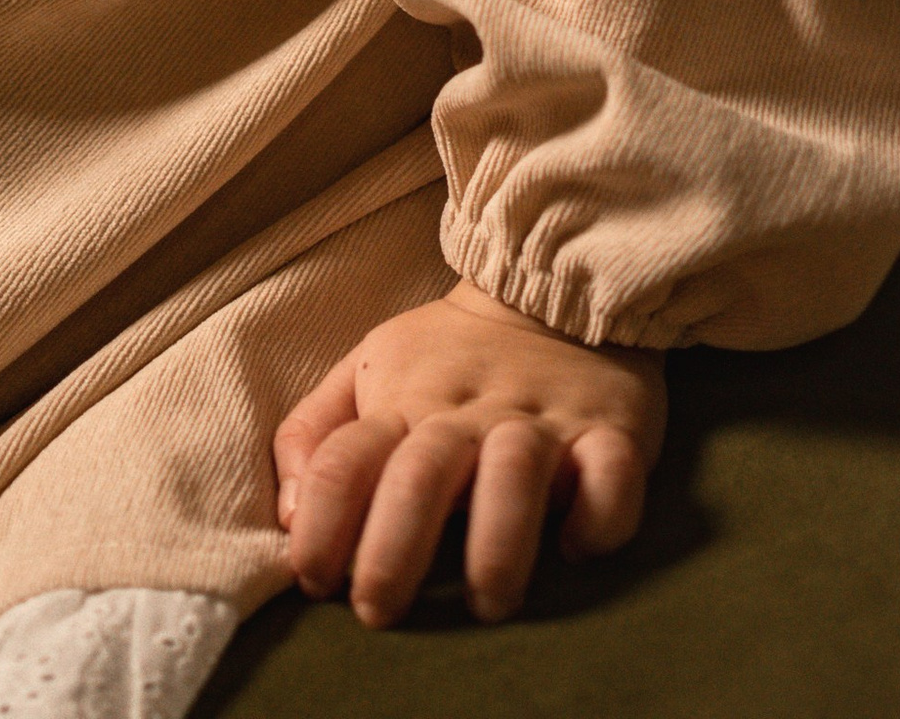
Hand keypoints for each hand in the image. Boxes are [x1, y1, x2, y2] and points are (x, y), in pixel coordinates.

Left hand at [274, 281, 663, 627]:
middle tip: (378, 611)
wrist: (548, 287)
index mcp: (405, 399)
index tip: (314, 581)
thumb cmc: (447, 354)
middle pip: (421, 474)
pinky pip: (611, 475)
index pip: (348, 458)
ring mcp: (541, 419)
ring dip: (498, 545)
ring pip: (516, 474)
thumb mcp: (366, 369)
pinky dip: (598, 514)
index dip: (322, 523)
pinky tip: (577, 546)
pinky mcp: (610, 429)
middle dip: (393, 549)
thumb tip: (288, 514)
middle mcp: (468, 410)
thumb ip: (315, 432)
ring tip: (488, 603)